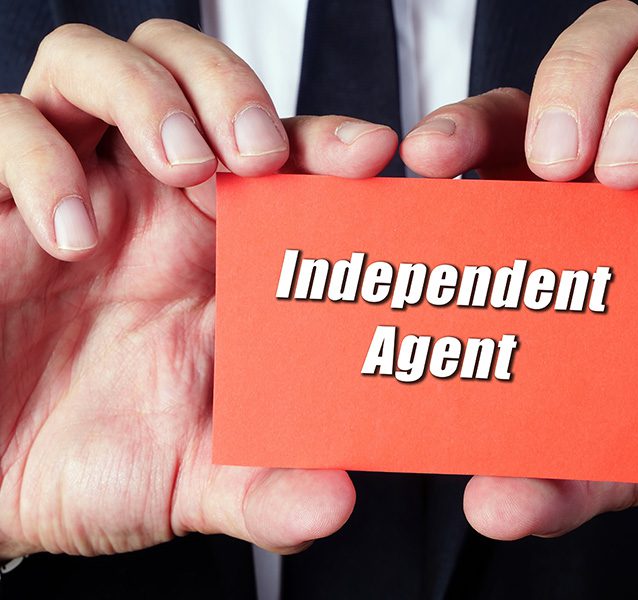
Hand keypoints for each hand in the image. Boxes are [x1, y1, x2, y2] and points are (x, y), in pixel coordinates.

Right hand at [0, 19, 397, 557]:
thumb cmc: (96, 460)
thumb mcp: (190, 479)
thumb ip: (263, 489)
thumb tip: (336, 502)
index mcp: (220, 253)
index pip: (284, 159)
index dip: (326, 142)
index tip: (369, 153)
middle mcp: (150, 206)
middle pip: (197, 76)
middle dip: (232, 88)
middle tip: (257, 150)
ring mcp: (71, 192)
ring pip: (100, 66)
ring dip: (149, 96)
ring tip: (180, 165)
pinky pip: (5, 127)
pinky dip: (41, 158)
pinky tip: (72, 229)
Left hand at [400, 1, 637, 538]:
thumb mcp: (621, 452)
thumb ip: (558, 476)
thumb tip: (491, 504)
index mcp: (577, 217)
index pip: (509, 129)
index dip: (464, 125)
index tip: (427, 158)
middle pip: (595, 52)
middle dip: (563, 82)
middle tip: (553, 162)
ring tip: (626, 167)